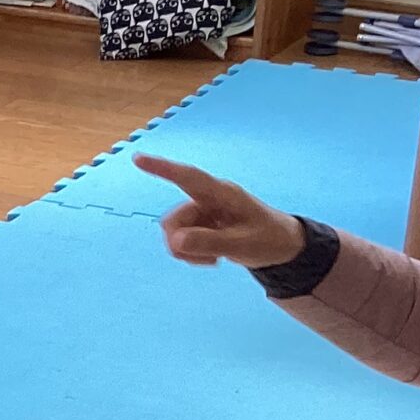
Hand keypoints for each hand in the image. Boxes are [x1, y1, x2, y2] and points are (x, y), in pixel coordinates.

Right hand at [133, 154, 306, 269]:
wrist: (281, 246)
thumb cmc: (267, 239)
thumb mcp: (242, 245)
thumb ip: (209, 242)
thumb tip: (175, 242)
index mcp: (221, 194)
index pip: (188, 177)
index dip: (162, 168)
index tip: (138, 159)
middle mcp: (207, 199)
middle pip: (173, 219)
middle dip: (181, 243)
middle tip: (206, 260)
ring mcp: (203, 213)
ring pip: (174, 233)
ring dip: (187, 251)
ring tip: (213, 259)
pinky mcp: (201, 226)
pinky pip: (180, 242)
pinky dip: (191, 254)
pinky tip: (212, 258)